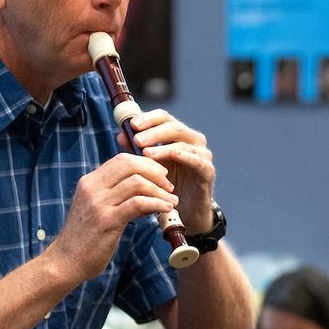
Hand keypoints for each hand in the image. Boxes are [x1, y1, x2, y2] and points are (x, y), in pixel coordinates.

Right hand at [45, 152, 177, 282]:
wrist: (65, 262)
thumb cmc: (84, 238)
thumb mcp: (96, 209)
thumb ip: (116, 196)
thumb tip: (147, 190)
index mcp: (90, 182)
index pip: (122, 159)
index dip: (146, 163)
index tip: (161, 175)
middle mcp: (92, 188)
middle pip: (130, 164)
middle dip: (155, 172)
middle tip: (169, 186)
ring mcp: (98, 203)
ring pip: (137, 183)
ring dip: (160, 191)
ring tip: (172, 201)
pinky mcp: (107, 221)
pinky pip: (138, 204)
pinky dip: (157, 204)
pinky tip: (166, 210)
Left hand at [122, 108, 216, 229]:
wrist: (184, 211)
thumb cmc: (166, 185)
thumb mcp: (149, 165)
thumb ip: (137, 150)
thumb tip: (121, 135)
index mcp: (178, 134)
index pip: (164, 117)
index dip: (148, 118)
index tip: (132, 124)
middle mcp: (193, 140)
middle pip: (173, 127)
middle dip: (153, 132)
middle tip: (137, 139)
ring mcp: (202, 154)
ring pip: (183, 143)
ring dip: (163, 146)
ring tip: (146, 152)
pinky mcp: (207, 170)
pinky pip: (196, 160)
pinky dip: (184, 156)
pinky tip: (172, 155)